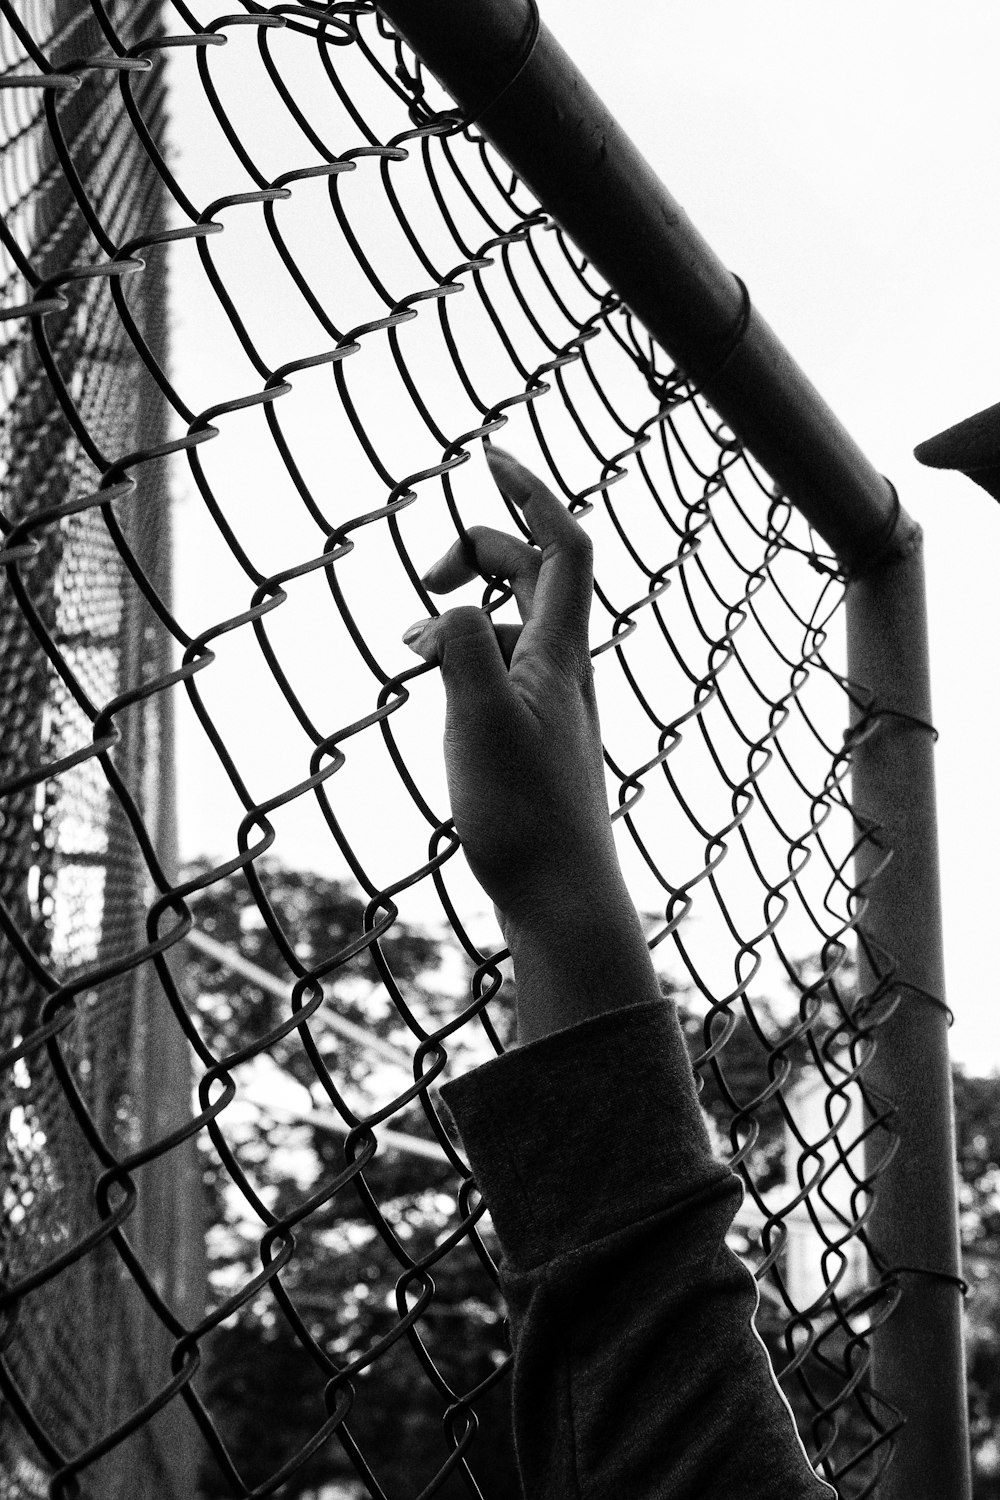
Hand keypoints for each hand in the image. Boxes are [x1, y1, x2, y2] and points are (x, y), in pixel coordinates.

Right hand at [405, 448, 660, 1041]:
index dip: (531, 490)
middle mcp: (565, 670)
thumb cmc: (526, 817)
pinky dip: (466, 656)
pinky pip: (503, 668)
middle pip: (535, 574)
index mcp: (559, 653)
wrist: (564, 900)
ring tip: (410, 643)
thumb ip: (461, 646)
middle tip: (425, 575)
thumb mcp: (476, 721)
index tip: (487, 454)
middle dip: (478, 550)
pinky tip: (434, 686)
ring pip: (515, 624)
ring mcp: (553, 705)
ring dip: (464, 610)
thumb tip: (450, 604)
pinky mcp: (536, 738)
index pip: (561, 545)